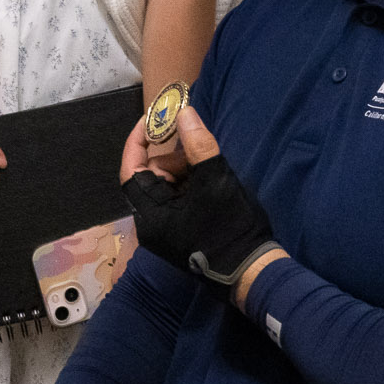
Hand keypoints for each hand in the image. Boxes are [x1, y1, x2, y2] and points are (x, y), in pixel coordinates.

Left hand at [119, 106, 279, 293]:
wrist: (250, 271)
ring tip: (210, 166)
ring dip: (186, 168)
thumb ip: (198, 145)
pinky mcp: (181, 230)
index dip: (138, 141)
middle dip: (173, 156)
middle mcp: (152, 223)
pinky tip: (211, 179)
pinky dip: (192, 182)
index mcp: (151, 215)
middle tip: (198, 146)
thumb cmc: (229, 228)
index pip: (132, 171)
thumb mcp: (215, 182)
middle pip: (152, 176)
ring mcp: (167, 229)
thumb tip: (184, 113)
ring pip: (168, 185)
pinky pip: (179, 197)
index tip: (152, 118)